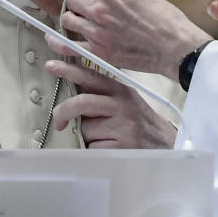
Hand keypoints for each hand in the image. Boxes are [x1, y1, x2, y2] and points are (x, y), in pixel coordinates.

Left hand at [46, 60, 176, 148]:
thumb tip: (73, 93)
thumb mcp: (127, 102)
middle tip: (59, 121)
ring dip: (88, 137)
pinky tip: (111, 148)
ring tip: (106, 138)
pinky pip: (94, 148)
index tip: (51, 65)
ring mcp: (123, 126)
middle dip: (64, 112)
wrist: (166, 145)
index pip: (91, 77)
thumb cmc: (141, 123)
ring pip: (86, 129)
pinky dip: (96, 150)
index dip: (70, 70)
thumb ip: (103, 95)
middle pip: (82, 103)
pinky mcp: (122, 146)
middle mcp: (123, 105)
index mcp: (121, 90)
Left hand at [51, 0, 211, 79]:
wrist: (174, 47)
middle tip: (81, 8)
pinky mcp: (98, 51)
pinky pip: (69, 46)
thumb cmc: (166, 20)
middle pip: (71, 1)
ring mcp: (96, 31)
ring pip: (67, 21)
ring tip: (77, 22)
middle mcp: (99, 8)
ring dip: (70, 20)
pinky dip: (58, 43)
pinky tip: (52, 40)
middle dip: (75, 3)